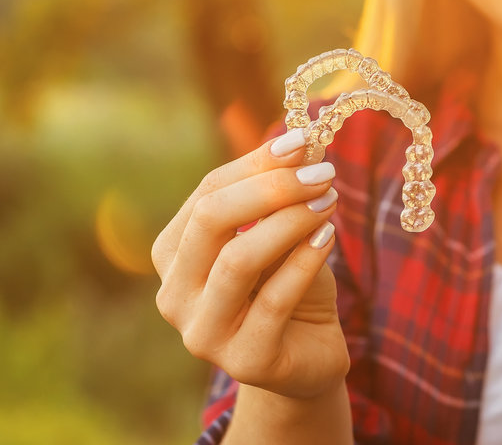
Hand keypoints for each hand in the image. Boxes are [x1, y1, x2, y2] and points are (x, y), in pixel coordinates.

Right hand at [152, 129, 350, 399]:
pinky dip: (304, 261)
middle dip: (271, 188)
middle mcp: (175, 294)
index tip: (303, 141)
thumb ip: (279, 194)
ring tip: (329, 201)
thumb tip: (300, 141)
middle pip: (211, 220)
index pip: (207, 193)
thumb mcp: (280, 233)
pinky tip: (328, 238)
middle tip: (321, 172)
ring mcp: (203, 333)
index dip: (255, 163)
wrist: (308, 355)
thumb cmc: (287, 285)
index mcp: (173, 254)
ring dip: (289, 221)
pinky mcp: (244, 361)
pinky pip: (274, 300)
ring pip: (238, 260)